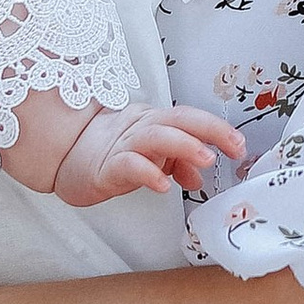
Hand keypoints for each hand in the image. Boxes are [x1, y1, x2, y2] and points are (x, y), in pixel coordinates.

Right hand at [55, 101, 246, 207]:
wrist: (63, 159)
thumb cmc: (110, 155)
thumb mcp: (150, 158)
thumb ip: (177, 163)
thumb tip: (200, 176)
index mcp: (153, 122)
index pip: (189, 118)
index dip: (216, 128)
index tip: (240, 145)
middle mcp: (140, 128)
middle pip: (177, 120)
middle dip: (209, 130)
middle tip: (233, 147)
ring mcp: (121, 146)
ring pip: (155, 137)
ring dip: (184, 146)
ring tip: (205, 160)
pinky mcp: (104, 167)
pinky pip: (128, 165)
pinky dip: (147, 172)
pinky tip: (163, 185)